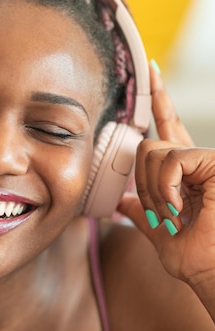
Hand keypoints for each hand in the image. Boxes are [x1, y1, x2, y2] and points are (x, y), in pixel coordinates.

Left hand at [118, 62, 214, 285]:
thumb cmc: (198, 261)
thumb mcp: (161, 235)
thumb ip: (143, 214)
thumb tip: (124, 203)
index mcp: (189, 174)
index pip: (170, 130)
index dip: (161, 100)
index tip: (151, 68)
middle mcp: (201, 161)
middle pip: (148, 143)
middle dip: (141, 180)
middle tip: (159, 211)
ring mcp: (210, 159)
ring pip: (154, 151)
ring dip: (152, 188)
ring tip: (171, 213)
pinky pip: (170, 158)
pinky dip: (164, 186)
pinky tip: (177, 205)